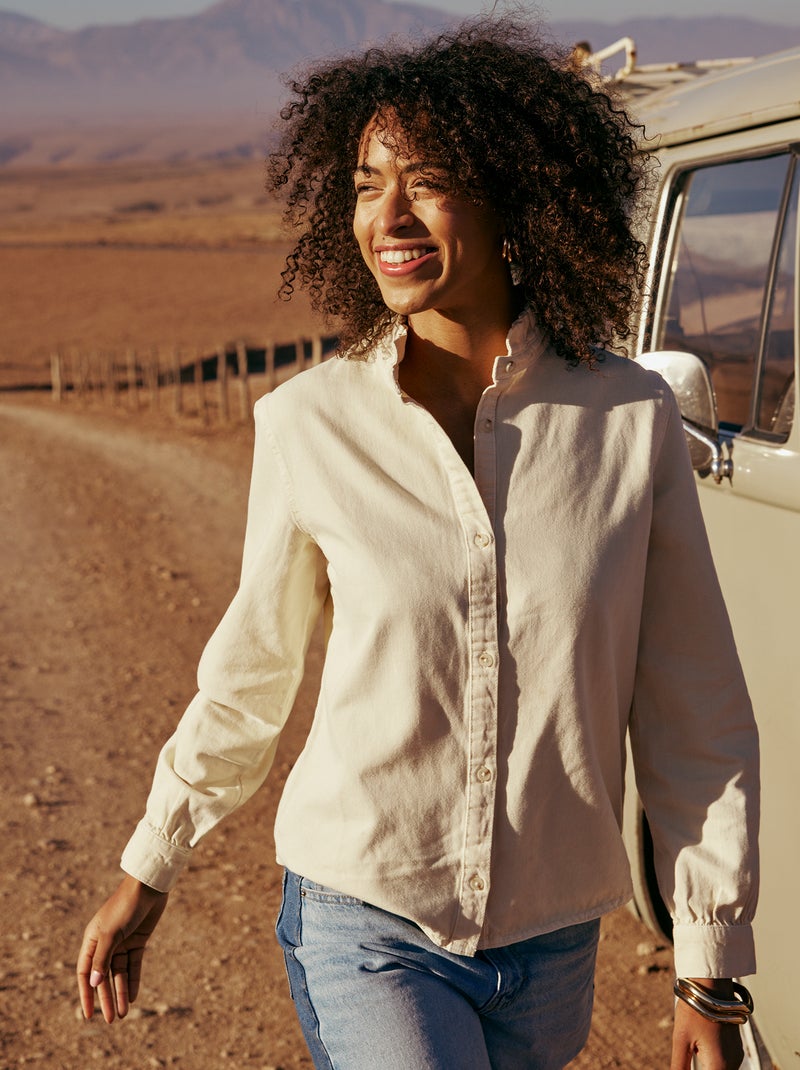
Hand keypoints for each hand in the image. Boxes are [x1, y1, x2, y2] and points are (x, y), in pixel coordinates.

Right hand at [77, 873, 168, 1022]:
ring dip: (121, 993)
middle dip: (106, 998)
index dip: (86, 994)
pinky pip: (134, 965)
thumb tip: (94, 984)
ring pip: (120, 974)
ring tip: (123, 1014)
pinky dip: (133, 980)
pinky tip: (133, 997)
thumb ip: (102, 959)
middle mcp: (105, 943)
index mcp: (92, 940)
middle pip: (104, 977)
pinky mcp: (138, 940)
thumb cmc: (125, 906)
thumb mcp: (111, 934)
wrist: (149, 886)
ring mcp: (122, 942)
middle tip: (110, 1020)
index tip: (88, 1015)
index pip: (86, 973)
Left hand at [670, 978, 743, 1069]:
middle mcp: (733, 1064)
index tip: (685, 1061)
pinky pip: (723, 1062)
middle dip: (698, 1066)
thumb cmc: (695, 1009)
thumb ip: (679, 1066)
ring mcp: (736, 1055)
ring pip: (718, 1069)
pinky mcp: (735, 1046)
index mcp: (720, 1066)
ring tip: (693, 1045)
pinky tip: (699, 1043)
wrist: (711, 983)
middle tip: (690, 1048)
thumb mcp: (681, 1039)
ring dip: (704, 1064)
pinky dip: (711, 1059)